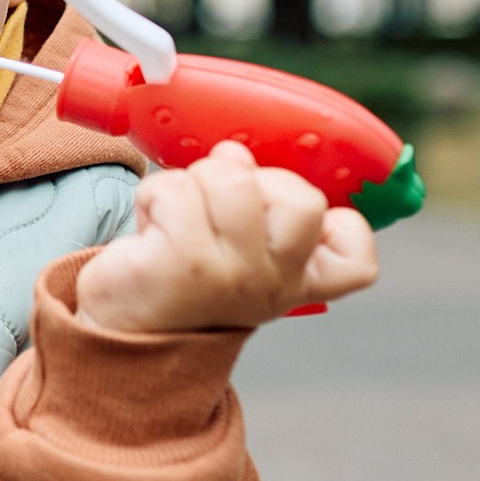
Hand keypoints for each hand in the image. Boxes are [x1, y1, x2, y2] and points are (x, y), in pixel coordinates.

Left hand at [76, 142, 379, 334]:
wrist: (123, 327)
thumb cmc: (187, 274)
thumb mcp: (239, 245)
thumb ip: (254, 197)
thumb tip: (235, 152)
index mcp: (298, 281)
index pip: (356, 259)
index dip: (340, 226)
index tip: (288, 225)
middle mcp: (272, 285)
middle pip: (299, 197)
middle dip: (250, 182)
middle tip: (215, 212)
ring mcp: (230, 277)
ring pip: (231, 180)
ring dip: (194, 181)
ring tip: (178, 215)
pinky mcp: (179, 265)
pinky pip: (175, 188)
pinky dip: (154, 194)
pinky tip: (152, 225)